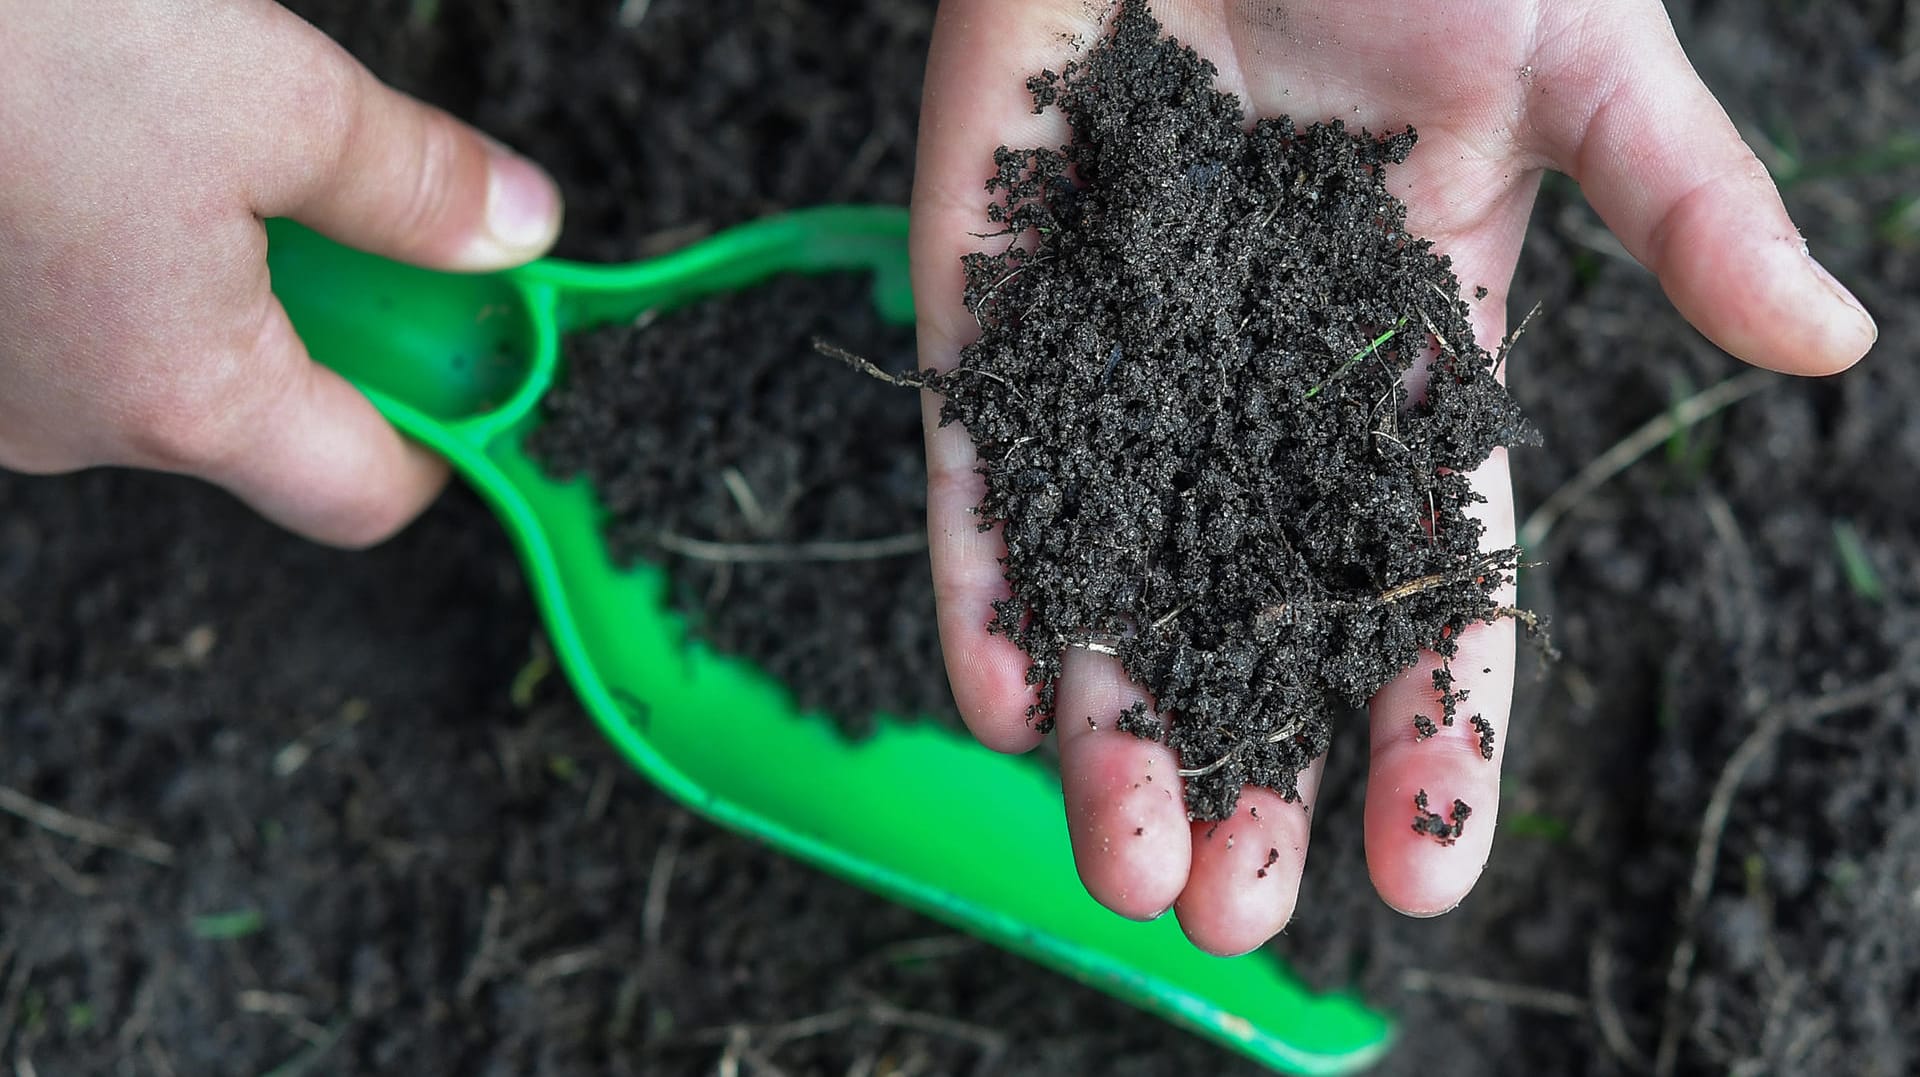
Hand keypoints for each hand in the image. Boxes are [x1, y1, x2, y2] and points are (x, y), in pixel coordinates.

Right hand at [0, 0, 561, 546]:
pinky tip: (107, 153)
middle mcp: (70, 427)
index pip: (367, 494)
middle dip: (338, 325)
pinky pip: (72, 318)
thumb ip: (408, 181)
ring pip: (160, 361)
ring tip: (206, 148)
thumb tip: (514, 226)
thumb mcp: (267, 91)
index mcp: (183, 399)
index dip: (448, 435)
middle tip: (354, 207)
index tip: (483, 355)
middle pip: (267, 422)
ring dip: (224, 277)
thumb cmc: (14, 38)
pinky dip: (126, 257)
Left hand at [913, 0, 1874, 954]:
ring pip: (1112, 568)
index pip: (1427, 576)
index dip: (1425, 724)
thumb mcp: (1579, 67)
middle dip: (1245, 767)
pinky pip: (982, 458)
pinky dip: (986, 573)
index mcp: (1410, 350)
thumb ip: (1680, 205)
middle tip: (1231, 913)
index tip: (1424, 872)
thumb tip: (1826, 344)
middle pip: (1252, 615)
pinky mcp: (994, 291)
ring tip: (1121, 867)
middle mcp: (1256, 382)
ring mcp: (1119, 345)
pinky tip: (1001, 699)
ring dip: (1112, 722)